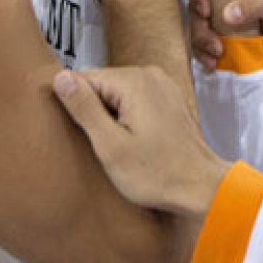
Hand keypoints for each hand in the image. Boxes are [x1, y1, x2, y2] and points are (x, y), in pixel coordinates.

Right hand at [52, 66, 229, 218]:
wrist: (202, 188)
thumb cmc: (159, 174)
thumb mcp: (110, 146)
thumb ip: (84, 108)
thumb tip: (60, 78)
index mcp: (134, 82)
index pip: (83, 79)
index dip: (76, 108)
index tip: (83, 133)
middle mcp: (150, 75)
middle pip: (101, 85)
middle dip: (94, 113)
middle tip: (104, 145)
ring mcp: (162, 85)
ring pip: (116, 94)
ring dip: (110, 118)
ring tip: (120, 146)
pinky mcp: (167, 99)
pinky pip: (134, 100)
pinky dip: (127, 118)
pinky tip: (133, 142)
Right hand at [188, 0, 262, 70]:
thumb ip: (259, 4)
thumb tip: (228, 13)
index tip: (205, 10)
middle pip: (194, 3)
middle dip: (198, 25)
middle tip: (214, 43)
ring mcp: (213, 17)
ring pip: (193, 24)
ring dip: (200, 42)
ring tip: (217, 56)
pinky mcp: (212, 36)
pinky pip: (197, 43)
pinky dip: (201, 54)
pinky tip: (212, 64)